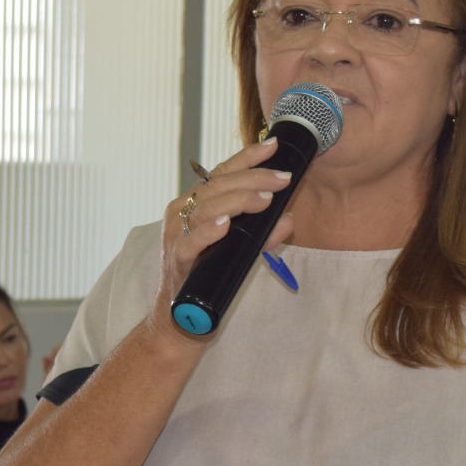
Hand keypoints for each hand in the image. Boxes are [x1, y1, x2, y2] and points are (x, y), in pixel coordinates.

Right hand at [154, 137, 295, 332]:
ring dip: (237, 201)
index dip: (247, 157)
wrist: (181, 320)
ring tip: (265, 199)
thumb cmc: (208, 278)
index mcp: (195, 204)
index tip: (274, 146)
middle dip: (253, 178)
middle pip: (217, 185)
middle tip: (282, 179)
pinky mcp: (177, 261)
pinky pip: (191, 242)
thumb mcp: (238, 251)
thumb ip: (262, 235)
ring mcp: (176, 236)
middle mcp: (182, 214)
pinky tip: (226, 224)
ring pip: (205, 208)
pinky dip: (208, 232)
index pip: (221, 172)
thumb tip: (289, 220)